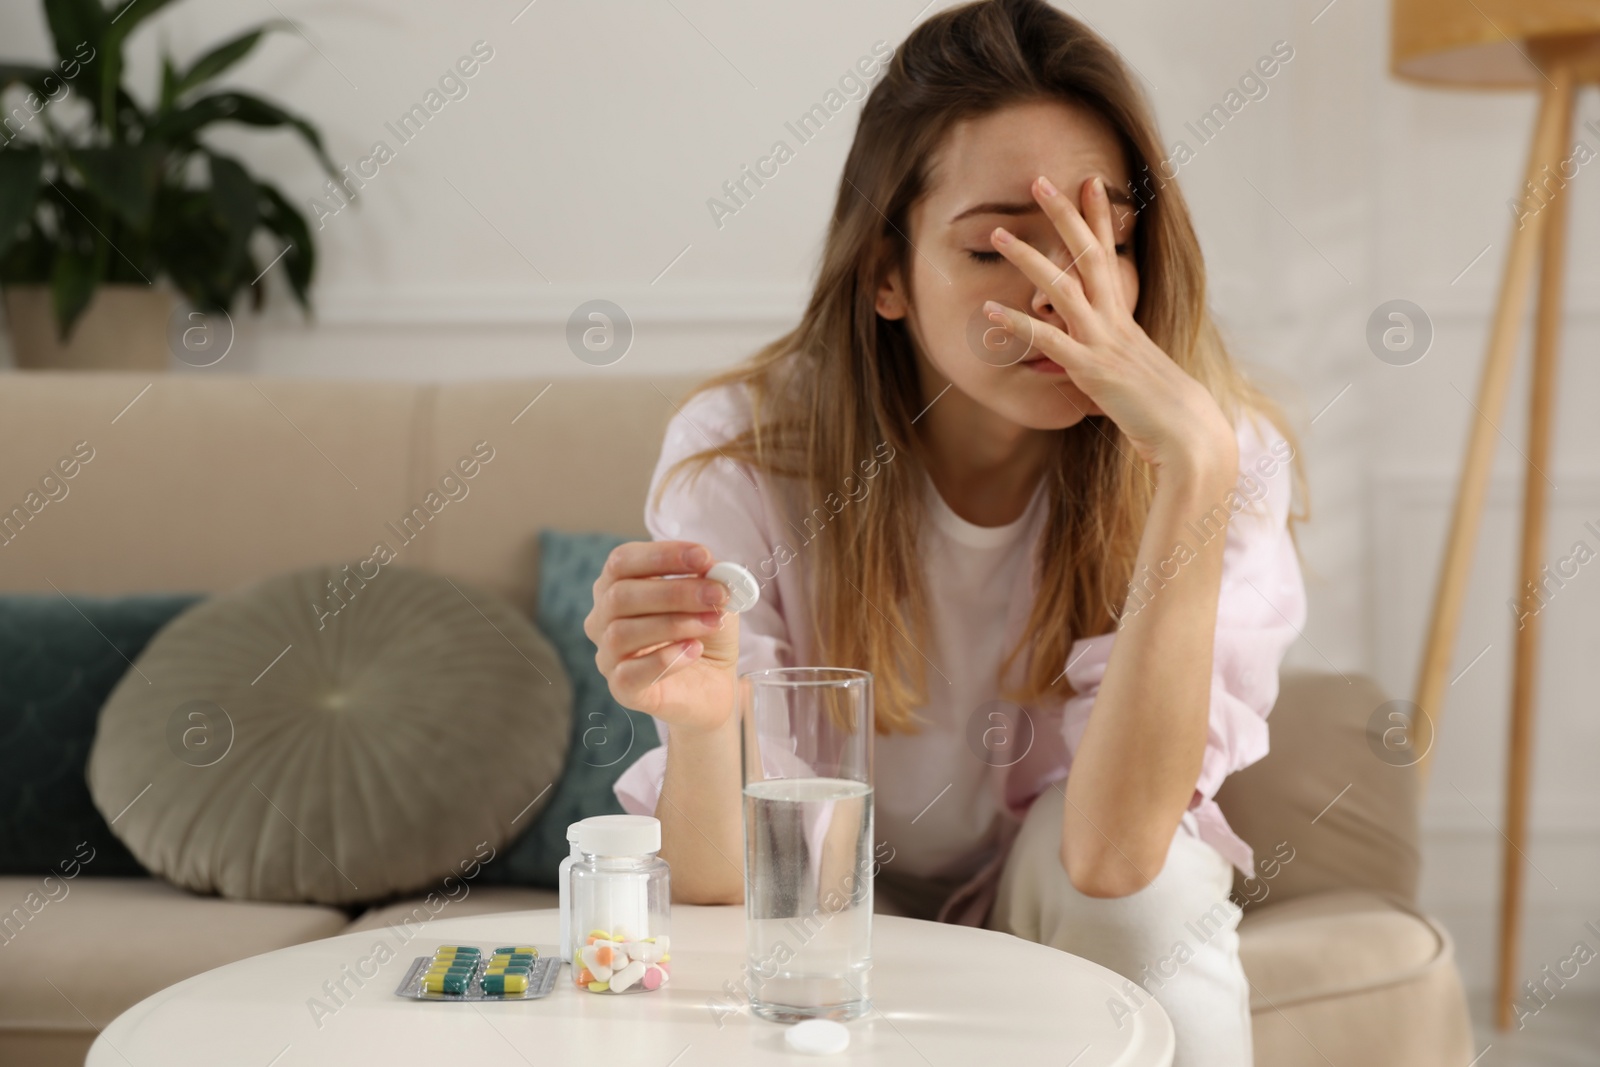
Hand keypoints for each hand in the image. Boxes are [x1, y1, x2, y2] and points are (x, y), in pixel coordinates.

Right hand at [584, 540, 739, 734]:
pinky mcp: (621, 689)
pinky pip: (630, 673)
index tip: (703, 557)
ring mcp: (607, 655)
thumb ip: (710, 576)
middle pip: (620, 595)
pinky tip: (694, 650)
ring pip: (622, 633)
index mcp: (617, 585)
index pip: (622, 560)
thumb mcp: (713, 596)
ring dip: (675, 624)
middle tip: (717, 594)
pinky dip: (666, 659)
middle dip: (675, 592)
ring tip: (712, 622)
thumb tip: (709, 565)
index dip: (661, 556)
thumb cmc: (704, 630)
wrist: (714, 682)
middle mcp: (602, 618)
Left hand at [983, 174, 1234, 478]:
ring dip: (1028, 258)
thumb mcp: (1137, 377)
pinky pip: (1048, 340)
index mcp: (1124, 319)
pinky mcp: (1092, 369)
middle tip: (1039, 180)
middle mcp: (1114, 321)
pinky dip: (1017, 324)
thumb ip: (1116, 362)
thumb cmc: (1166, 413)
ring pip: (1062, 287)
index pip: (1111, 256)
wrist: (1190, 438)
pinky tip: (989, 310)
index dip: (1098, 219)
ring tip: (998, 233)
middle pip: (1087, 255)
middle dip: (1064, 215)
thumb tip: (1103, 364)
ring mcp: (1103, 342)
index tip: (1090, 182)